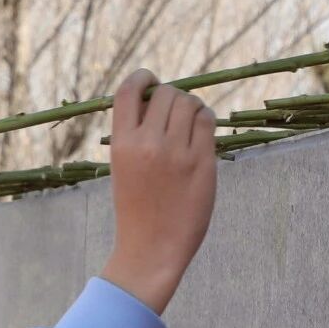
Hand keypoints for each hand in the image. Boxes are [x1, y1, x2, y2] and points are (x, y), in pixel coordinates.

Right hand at [100, 68, 217, 314]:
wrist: (150, 250)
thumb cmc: (136, 209)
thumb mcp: (123, 168)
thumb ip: (135, 134)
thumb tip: (156, 96)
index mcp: (121, 144)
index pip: (128, 90)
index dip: (142, 78)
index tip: (150, 81)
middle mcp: (148, 143)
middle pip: (166, 93)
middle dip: (171, 98)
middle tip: (173, 116)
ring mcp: (177, 152)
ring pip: (189, 103)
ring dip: (190, 107)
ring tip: (187, 125)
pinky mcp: (201, 162)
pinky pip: (207, 120)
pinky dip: (205, 120)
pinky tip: (200, 134)